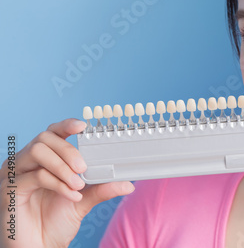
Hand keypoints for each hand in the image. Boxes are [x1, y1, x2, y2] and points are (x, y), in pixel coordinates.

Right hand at [0, 118, 134, 247]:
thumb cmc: (56, 222)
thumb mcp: (84, 201)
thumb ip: (102, 189)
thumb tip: (128, 184)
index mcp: (43, 160)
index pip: (52, 133)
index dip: (66, 125)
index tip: (83, 127)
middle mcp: (26, 163)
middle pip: (45, 138)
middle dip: (68, 150)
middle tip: (83, 168)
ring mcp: (15, 175)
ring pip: (37, 151)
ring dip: (62, 166)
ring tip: (78, 185)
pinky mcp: (9, 190)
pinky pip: (34, 176)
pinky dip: (58, 184)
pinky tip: (72, 195)